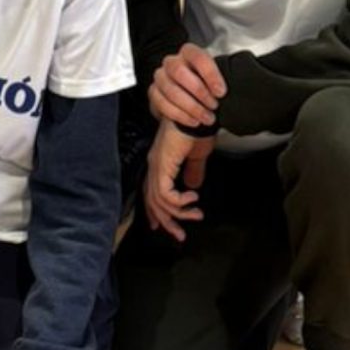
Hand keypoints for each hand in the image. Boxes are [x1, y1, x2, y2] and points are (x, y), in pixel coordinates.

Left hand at [143, 125, 213, 241]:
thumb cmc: (197, 129)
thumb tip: (193, 185)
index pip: (152, 193)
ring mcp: (156, 165)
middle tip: (180, 234)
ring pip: (159, 200)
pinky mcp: (162, 165)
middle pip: (153, 201)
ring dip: (179, 212)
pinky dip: (179, 201)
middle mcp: (154, 165)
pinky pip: (165, 193)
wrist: (198, 115)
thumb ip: (194, 171)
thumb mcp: (197, 155)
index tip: (165, 227)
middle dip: (167, 221)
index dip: (156, 212)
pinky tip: (192, 198)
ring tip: (196, 214)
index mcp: (160, 162)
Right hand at [148, 43, 223, 131]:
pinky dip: (180, 115)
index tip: (221, 92)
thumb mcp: (216, 81)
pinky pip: (162, 103)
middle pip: (179, 72)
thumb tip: (237, 86)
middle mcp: (172, 63)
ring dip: (191, 106)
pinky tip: (193, 121)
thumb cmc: (206, 88)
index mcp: (189, 54)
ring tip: (207, 117)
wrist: (191, 102)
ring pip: (170, 90)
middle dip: (199, 91)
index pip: (197, 56)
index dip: (210, 73)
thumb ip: (220, 81)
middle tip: (214, 105)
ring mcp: (160, 77)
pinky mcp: (154, 93)